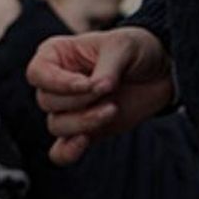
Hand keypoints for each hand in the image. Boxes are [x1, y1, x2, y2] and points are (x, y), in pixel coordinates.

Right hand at [27, 26, 174, 163]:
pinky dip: (67, 152)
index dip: (59, 82)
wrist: (160, 73)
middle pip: (47, 101)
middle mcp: (55, 84)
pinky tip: (83, 142)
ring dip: (83, 121)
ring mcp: (68, 110)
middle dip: (79, 100)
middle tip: (109, 91)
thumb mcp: (124, 46)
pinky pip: (60, 151)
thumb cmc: (135, 50)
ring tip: (112, 109)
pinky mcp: (83, 131)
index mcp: (55, 56)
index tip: (89, 84)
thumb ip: (108, 67)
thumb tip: (99, 88)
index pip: (38, 74)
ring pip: (56, 125)